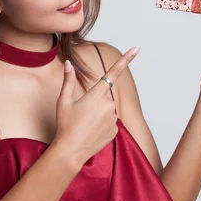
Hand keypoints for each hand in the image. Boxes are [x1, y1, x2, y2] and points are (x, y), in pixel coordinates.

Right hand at [53, 46, 139, 167]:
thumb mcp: (63, 101)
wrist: (71, 151)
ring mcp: (113, 118)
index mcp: (96, 95)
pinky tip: (91, 132)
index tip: (137, 48)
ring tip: (84, 125)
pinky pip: (109, 122)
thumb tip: (68, 64)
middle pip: (104, 96)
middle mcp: (108, 105)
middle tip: (80, 114)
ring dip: (97, 113)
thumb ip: (68, 81)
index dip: (126, 59)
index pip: (113, 72)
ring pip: (107, 109)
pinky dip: (101, 125)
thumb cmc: (65, 125)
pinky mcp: (115, 131)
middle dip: (94, 101)